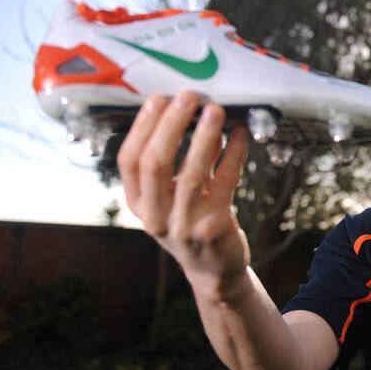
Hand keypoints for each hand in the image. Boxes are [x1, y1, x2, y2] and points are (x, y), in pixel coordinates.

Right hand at [117, 89, 250, 297]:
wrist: (214, 272)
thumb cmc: (192, 224)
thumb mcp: (171, 199)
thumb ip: (176, 164)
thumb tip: (188, 114)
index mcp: (139, 205)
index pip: (130, 161)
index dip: (143, 127)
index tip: (158, 99)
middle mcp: (156, 216)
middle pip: (155, 163)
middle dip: (171, 125)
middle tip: (188, 97)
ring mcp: (185, 224)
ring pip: (190, 173)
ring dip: (203, 136)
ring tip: (215, 110)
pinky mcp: (215, 226)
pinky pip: (226, 182)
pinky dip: (233, 154)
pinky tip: (240, 134)